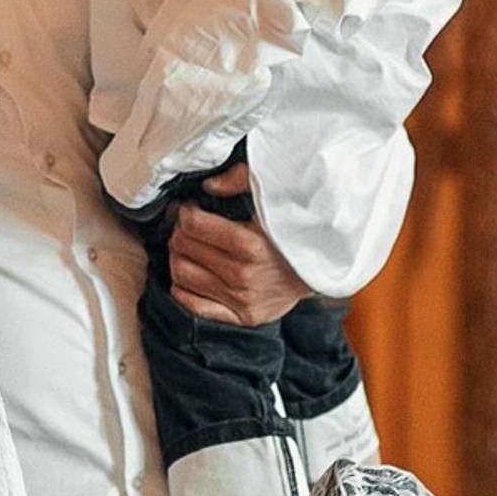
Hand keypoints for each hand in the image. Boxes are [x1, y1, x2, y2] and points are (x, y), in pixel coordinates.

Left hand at [167, 163, 305, 325]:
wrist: (319, 268)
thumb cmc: (294, 231)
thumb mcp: (275, 197)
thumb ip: (242, 180)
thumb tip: (209, 185)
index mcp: (251, 245)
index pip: (194, 225)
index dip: (186, 212)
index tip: (190, 209)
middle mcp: (243, 275)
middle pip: (184, 247)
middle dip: (180, 231)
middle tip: (187, 225)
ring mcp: (240, 299)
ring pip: (182, 275)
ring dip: (177, 256)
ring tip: (187, 247)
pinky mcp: (241, 315)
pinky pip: (193, 305)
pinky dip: (182, 288)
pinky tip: (190, 273)